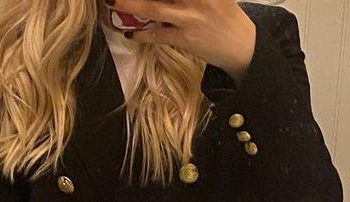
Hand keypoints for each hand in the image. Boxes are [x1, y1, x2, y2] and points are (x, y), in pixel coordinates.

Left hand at [105, 0, 255, 85]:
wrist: (240, 45)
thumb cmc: (223, 13)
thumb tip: (157, 0)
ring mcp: (191, 17)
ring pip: (155, 8)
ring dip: (131, 4)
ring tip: (113, 1)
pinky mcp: (186, 38)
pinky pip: (158, 35)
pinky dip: (142, 34)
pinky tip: (130, 33)